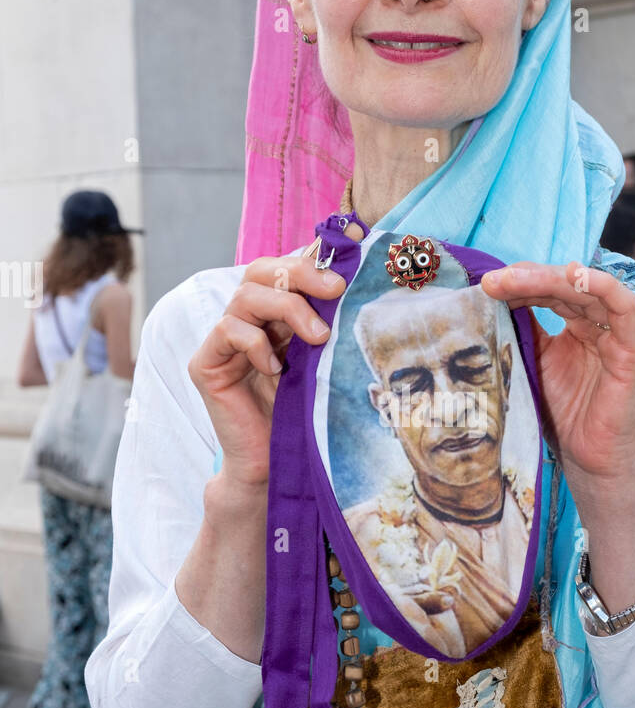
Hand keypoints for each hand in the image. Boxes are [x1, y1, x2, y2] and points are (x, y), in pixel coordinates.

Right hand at [188, 251, 346, 488]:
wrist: (273, 464)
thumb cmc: (303, 416)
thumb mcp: (323, 361)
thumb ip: (328, 324)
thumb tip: (355, 284)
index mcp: (276, 315)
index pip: (288, 267)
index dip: (315, 253)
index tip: (353, 243)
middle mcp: (247, 320)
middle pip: (262, 269)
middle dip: (301, 272)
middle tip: (336, 289)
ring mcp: (223, 340)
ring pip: (247, 295)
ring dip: (288, 309)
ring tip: (317, 338)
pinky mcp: (206, 363)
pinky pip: (228, 330)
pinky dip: (256, 343)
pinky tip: (275, 369)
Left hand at [480, 262, 634, 493]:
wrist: (590, 464)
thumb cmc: (565, 418)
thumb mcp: (535, 365)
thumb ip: (524, 332)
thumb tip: (492, 298)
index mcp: (581, 324)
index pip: (550, 290)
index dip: (519, 283)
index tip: (486, 285)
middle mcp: (603, 324)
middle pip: (566, 285)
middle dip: (527, 278)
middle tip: (492, 281)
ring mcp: (622, 334)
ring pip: (589, 289)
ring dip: (549, 279)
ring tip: (514, 279)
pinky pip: (625, 308)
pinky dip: (602, 286)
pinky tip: (575, 275)